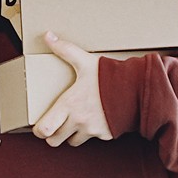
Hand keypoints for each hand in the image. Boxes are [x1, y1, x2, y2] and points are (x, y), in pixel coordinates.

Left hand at [33, 31, 112, 146]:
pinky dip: (89, 133)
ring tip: (71, 122)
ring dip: (70, 135)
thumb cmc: (111, 76)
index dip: (39, 131)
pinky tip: (91, 119)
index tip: (38, 126)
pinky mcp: (106, 135)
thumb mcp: (85, 61)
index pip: (45, 129)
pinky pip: (92, 139)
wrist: (139, 90)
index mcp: (69, 104)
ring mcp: (93, 130)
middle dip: (52, 135)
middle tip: (52, 125)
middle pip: (55, 140)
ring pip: (72, 142)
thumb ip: (65, 50)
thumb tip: (48, 36)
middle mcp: (79, 120)